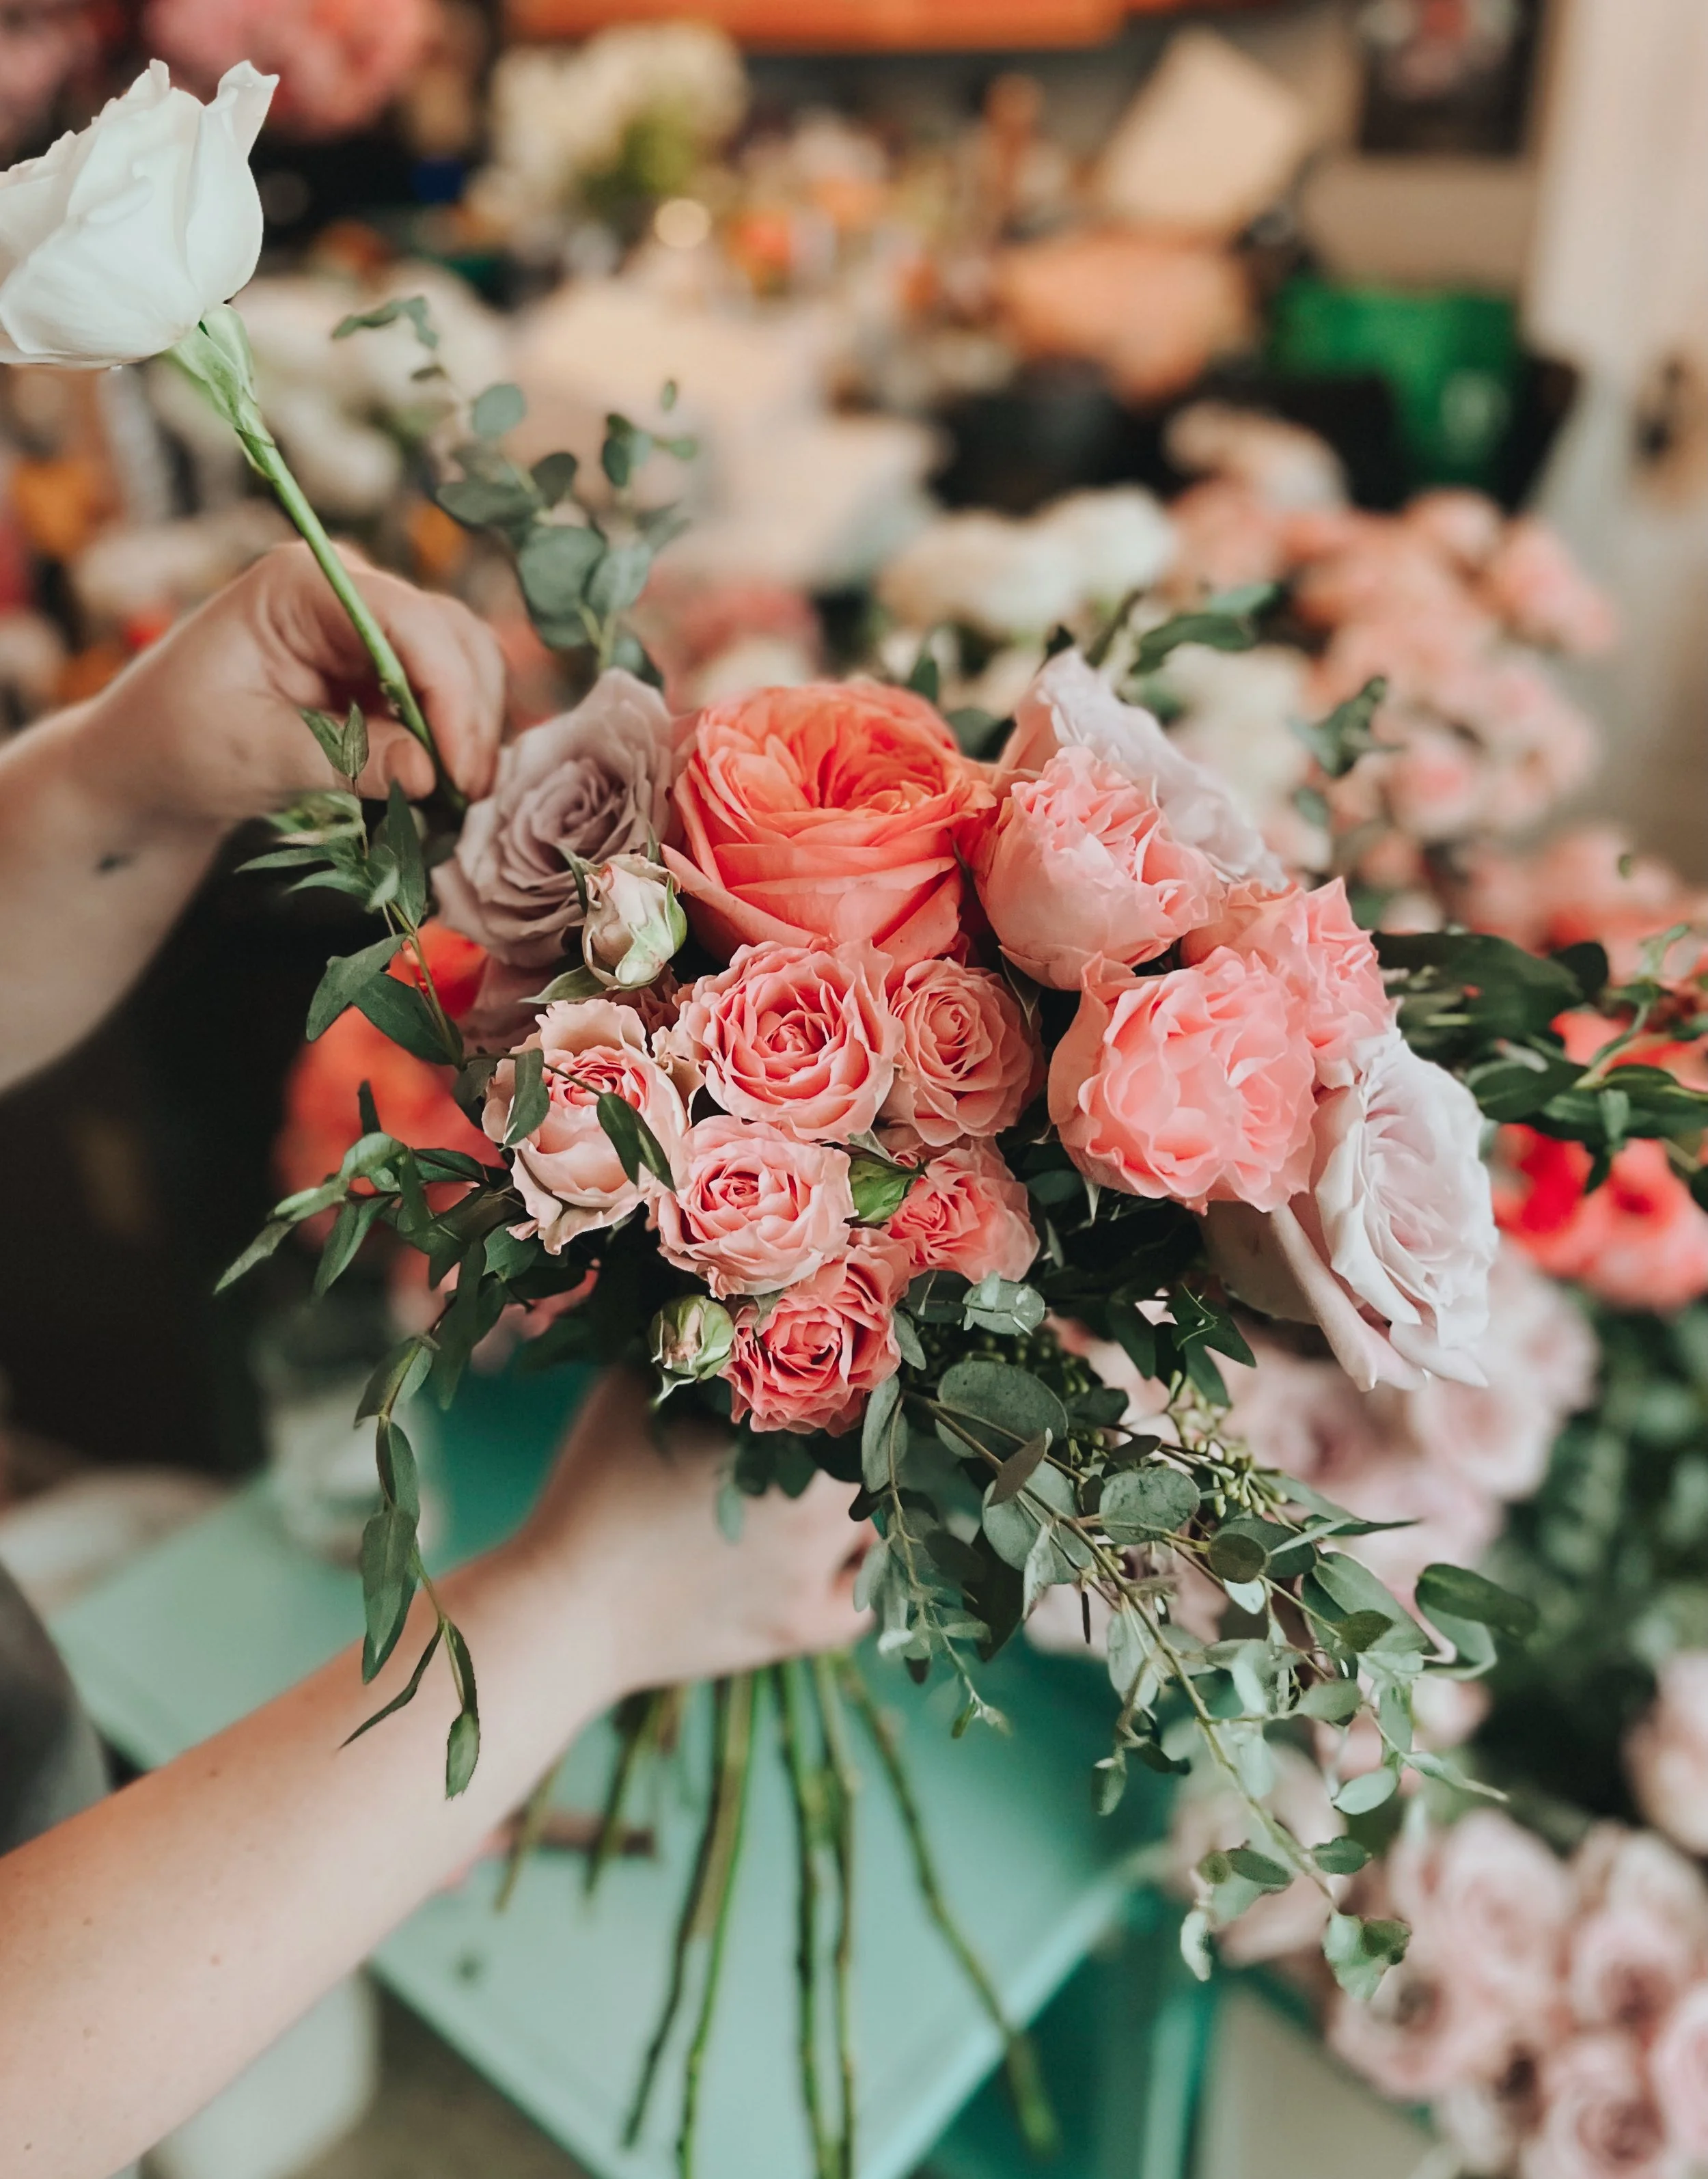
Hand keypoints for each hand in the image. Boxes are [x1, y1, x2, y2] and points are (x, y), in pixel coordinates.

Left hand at [83, 540, 504, 828]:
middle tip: (467, 795)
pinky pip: (450, 693)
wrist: (154, 761)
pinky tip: (447, 782)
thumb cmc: (181, 742)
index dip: (448, 694)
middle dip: (470, 715)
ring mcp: (373, 628)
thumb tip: (429, 773)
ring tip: (459, 795)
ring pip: (465, 661)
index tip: (458, 770)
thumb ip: (346, 757)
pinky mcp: (386, 669)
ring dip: (473, 728)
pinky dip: (458, 737)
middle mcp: (350, 590)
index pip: (409, 622)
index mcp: (302, 583)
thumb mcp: (256, 753)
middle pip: (453, 635)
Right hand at [511, 1368, 871, 1692]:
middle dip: (860, 1439)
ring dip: (863, 1502)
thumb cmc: (589, 1489)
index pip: (861, 1401)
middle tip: (840, 1419)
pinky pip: (864, 1602)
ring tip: (830, 1480)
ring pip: (879, 1528)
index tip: (846, 1367)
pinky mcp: (796, 1632)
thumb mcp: (631, 1390)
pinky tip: (838, 1550)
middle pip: (877, 1465)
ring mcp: (809, 1583)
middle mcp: (812, 1520)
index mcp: (782, 1453)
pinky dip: (862, 1573)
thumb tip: (727, 1296)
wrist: (563, 1611)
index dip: (857, 1380)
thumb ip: (691, 1342)